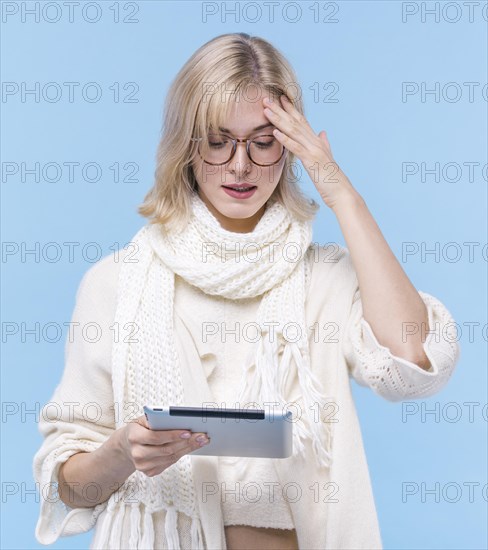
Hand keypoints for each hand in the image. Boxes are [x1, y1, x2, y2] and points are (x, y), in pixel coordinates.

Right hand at [119, 414, 209, 477]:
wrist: (127, 445)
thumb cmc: (140, 428)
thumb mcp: (144, 419)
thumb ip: (157, 419)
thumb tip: (178, 418)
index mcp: (134, 437)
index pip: (156, 437)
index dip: (173, 435)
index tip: (188, 431)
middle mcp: (137, 453)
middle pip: (166, 450)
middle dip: (186, 443)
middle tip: (201, 436)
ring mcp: (142, 465)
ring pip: (170, 458)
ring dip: (187, 449)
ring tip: (200, 441)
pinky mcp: (149, 472)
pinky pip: (169, 463)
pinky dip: (181, 455)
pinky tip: (191, 447)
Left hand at [262, 95, 357, 209]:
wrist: (342, 192)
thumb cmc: (333, 179)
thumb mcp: (326, 158)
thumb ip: (324, 143)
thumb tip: (322, 132)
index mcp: (317, 141)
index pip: (302, 121)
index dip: (291, 109)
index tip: (280, 99)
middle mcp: (315, 142)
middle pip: (295, 122)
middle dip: (280, 110)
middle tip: (266, 99)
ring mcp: (313, 150)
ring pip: (293, 131)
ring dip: (279, 120)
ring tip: (266, 110)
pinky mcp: (311, 160)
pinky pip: (296, 147)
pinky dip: (285, 139)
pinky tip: (275, 132)